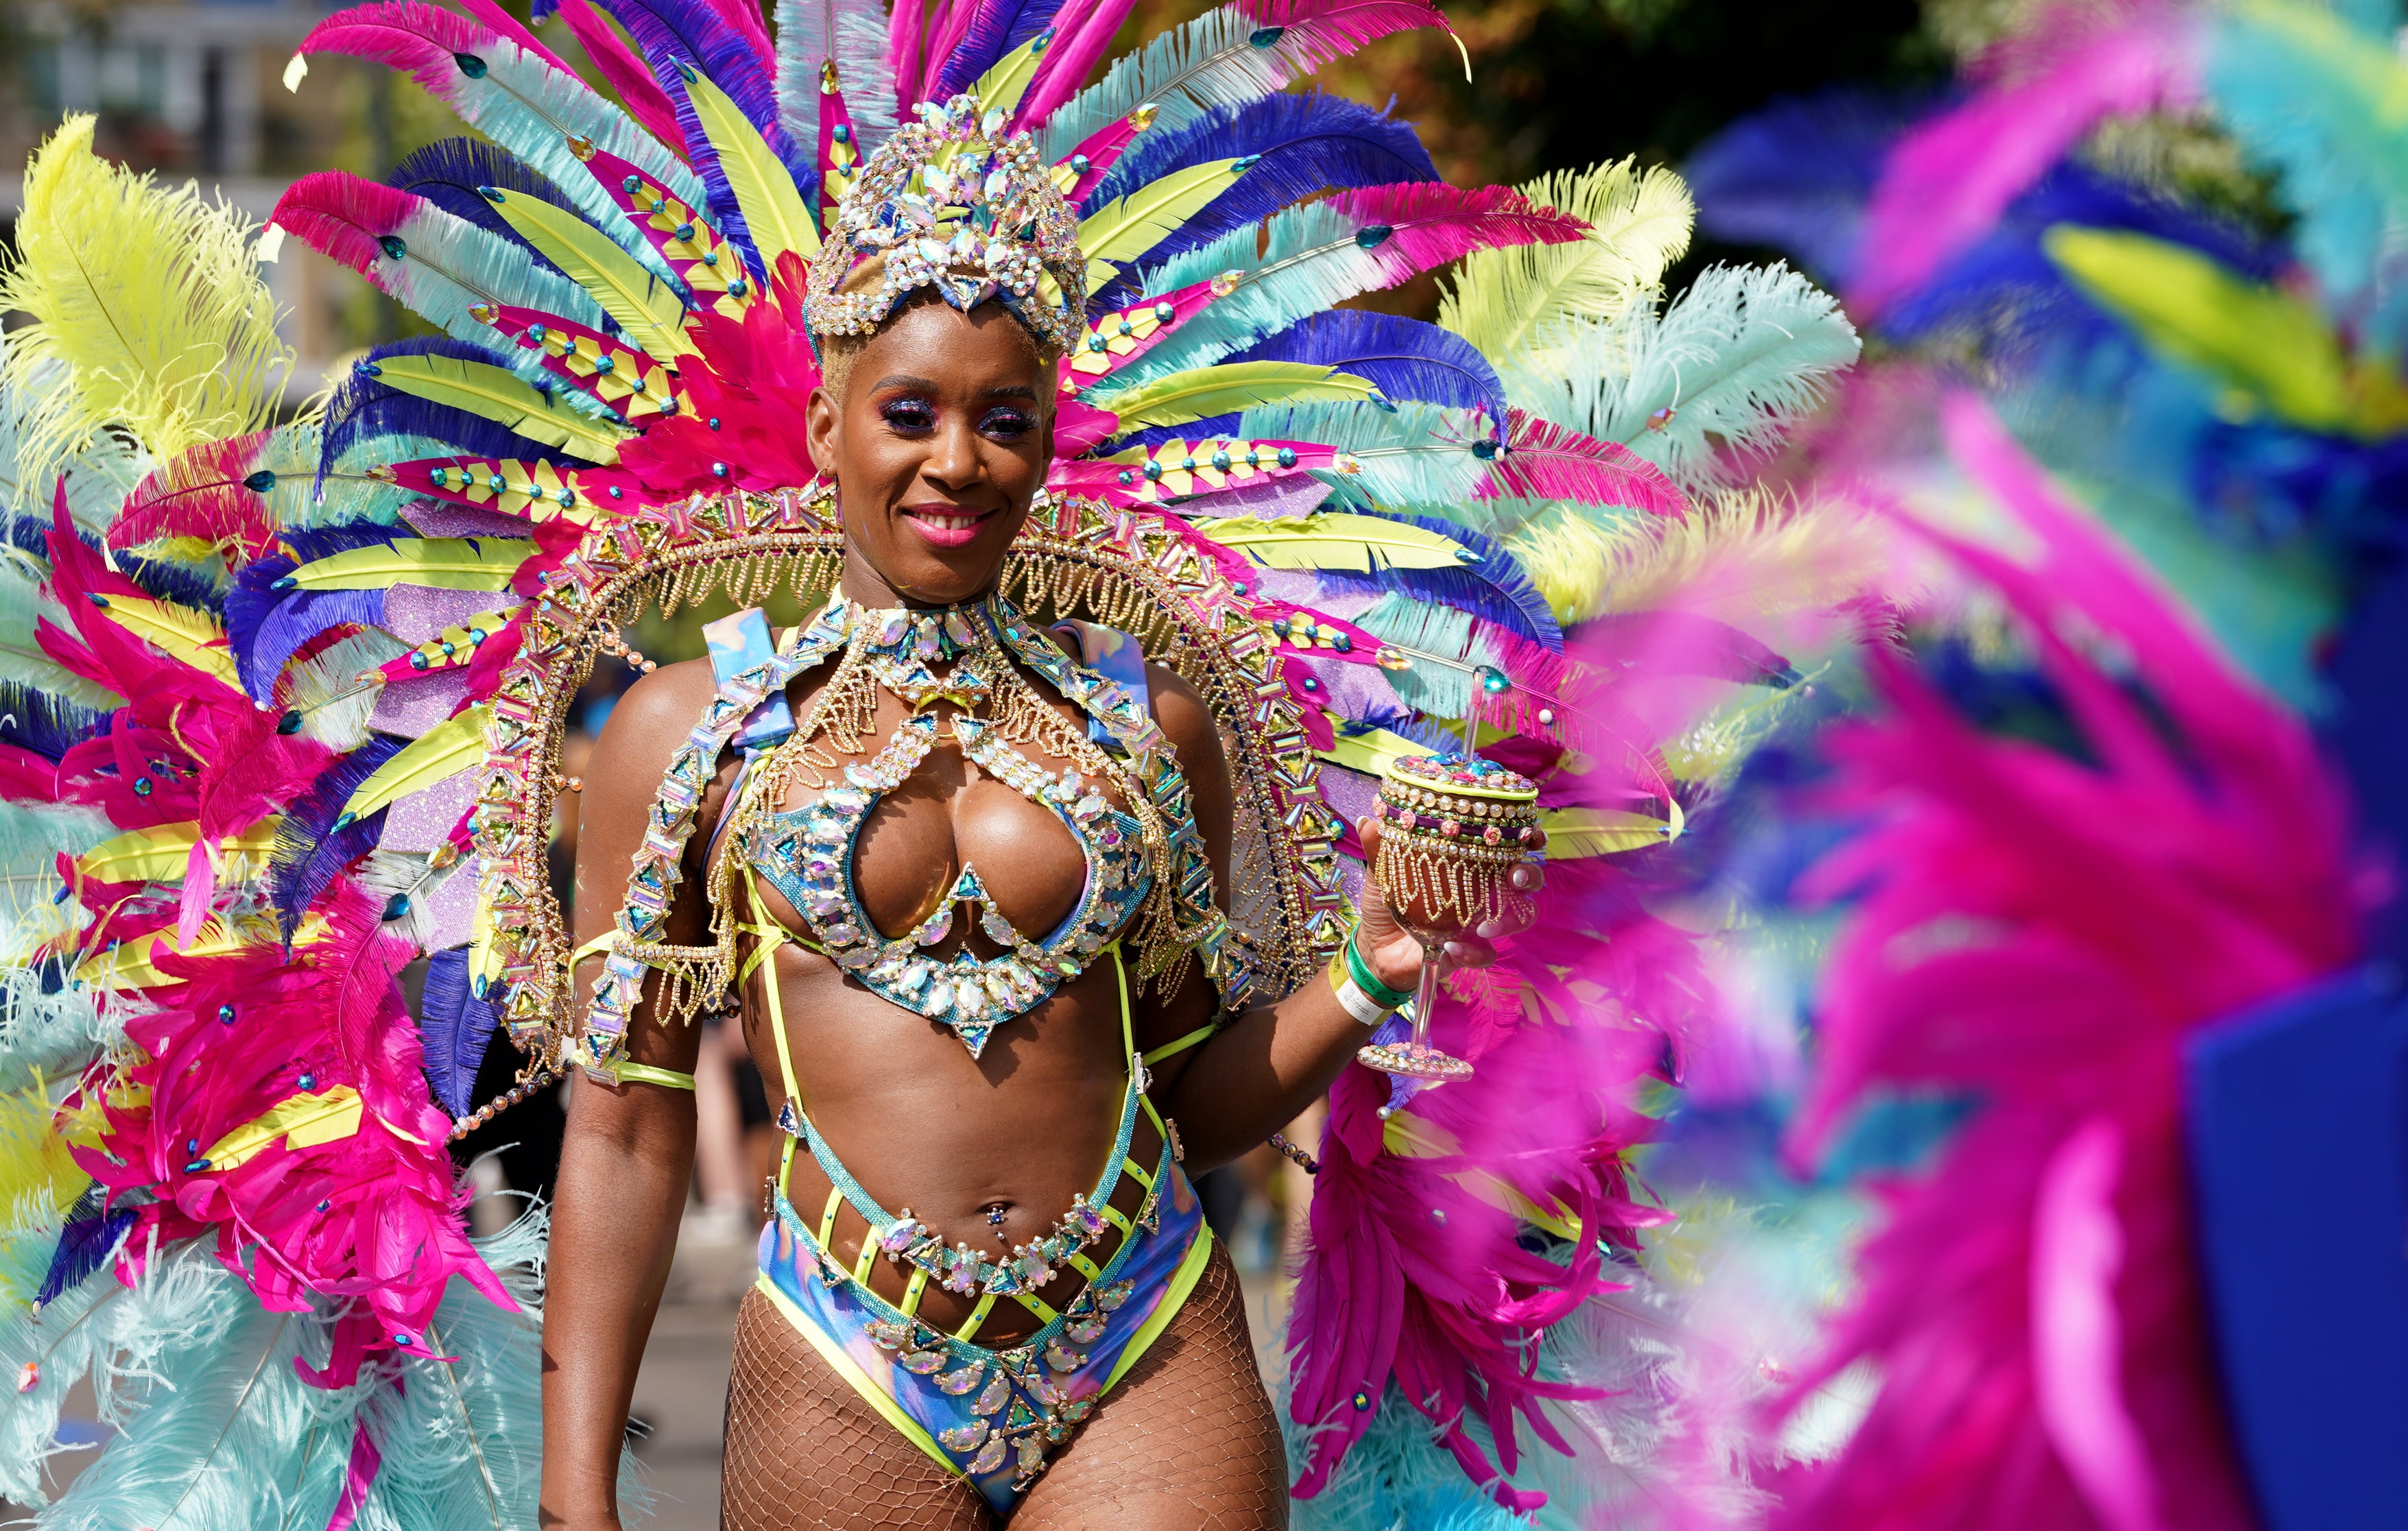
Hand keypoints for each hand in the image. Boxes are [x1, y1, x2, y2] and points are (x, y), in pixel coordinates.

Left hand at [1353, 819, 1546, 991]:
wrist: (1375, 948)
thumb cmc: (1385, 902)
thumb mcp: (1380, 872)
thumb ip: (1380, 848)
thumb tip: (1368, 819)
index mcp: (1468, 864)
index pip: (1506, 846)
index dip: (1525, 837)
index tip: (1530, 834)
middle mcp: (1482, 890)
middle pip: (1526, 879)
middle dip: (1529, 875)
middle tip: (1515, 877)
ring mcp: (1481, 921)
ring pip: (1520, 917)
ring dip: (1510, 919)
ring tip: (1485, 926)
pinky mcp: (1471, 950)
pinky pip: (1487, 954)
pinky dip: (1474, 952)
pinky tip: (1453, 947)